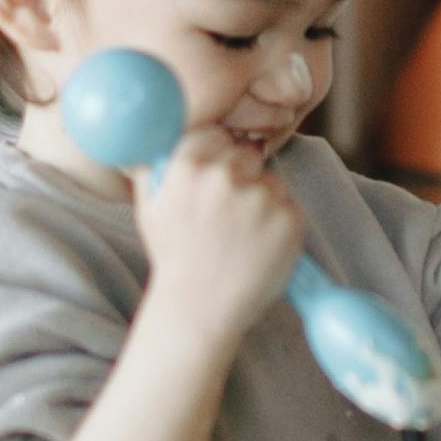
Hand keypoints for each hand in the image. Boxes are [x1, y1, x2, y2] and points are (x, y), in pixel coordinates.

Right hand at [129, 127, 305, 353]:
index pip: (215, 135)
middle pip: (247, 154)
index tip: (215, 178)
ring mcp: (260, 198)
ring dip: (264, 201)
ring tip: (242, 237)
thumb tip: (159, 132)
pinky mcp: (290, 219)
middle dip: (243, 176)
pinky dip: (281, 224)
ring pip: (272, 181)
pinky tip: (259, 248)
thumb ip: (155, 166)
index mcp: (188, 168)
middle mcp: (224, 177)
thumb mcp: (150, 209)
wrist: (199, 309)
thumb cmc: (174, 259)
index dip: (217, 156)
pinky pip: (290, 207)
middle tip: (230, 214)